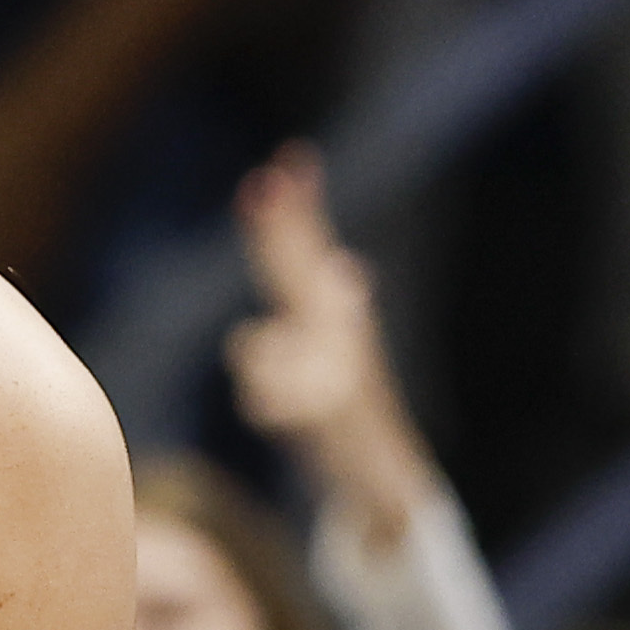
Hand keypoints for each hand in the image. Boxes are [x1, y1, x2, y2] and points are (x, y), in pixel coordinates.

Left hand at [226, 147, 434, 548]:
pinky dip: (267, 408)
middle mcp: (341, 330)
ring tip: (291, 397)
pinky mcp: (325, 411)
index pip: (307, 251)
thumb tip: (347, 268)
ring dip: (260, 369)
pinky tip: (290, 422)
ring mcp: (336, 367)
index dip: (295, 209)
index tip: (286, 161)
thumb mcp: (331, 355)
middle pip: (295, 272)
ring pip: (256, 348)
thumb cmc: (339, 407)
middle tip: (261, 180)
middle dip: (280, 229)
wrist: (374, 468)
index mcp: (334, 314)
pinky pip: (263, 399)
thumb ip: (328, 309)